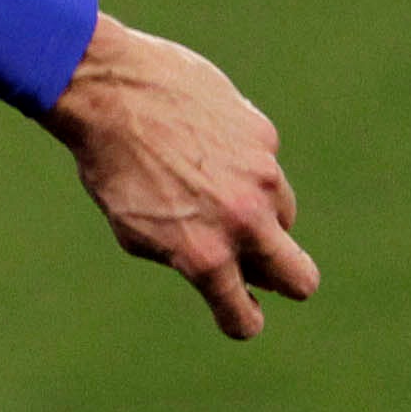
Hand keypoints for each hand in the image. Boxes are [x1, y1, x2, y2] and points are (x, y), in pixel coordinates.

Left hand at [43, 13, 316, 338]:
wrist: (109, 91)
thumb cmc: (111, 165)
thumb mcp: (132, 227)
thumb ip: (183, 255)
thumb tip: (229, 274)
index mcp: (204, 254)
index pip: (244, 315)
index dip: (241, 320)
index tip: (239, 314)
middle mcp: (243, 221)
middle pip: (301, 279)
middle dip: (286, 281)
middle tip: (262, 267)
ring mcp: (261, 177)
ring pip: (282, 216)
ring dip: (258, 214)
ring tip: (208, 188)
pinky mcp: (265, 137)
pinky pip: (264, 166)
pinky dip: (243, 164)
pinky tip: (204, 144)